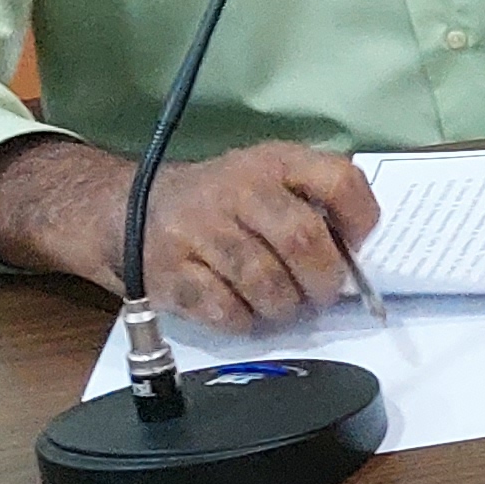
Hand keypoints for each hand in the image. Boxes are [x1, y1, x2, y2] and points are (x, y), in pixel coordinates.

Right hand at [0, 130, 382, 328]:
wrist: (124, 209)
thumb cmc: (219, 203)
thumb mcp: (268, 179)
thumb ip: (315, 202)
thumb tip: (359, 253)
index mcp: (272, 162)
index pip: (338, 180)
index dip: (361, 219)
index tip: (358, 246)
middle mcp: (237, 190)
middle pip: (304, 241)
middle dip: (324, 281)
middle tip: (322, 294)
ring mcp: (199, 231)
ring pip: (268, 283)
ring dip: (287, 307)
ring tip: (285, 306)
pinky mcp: (170, 273)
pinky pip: (226, 311)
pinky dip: (247, 322)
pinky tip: (246, 312)